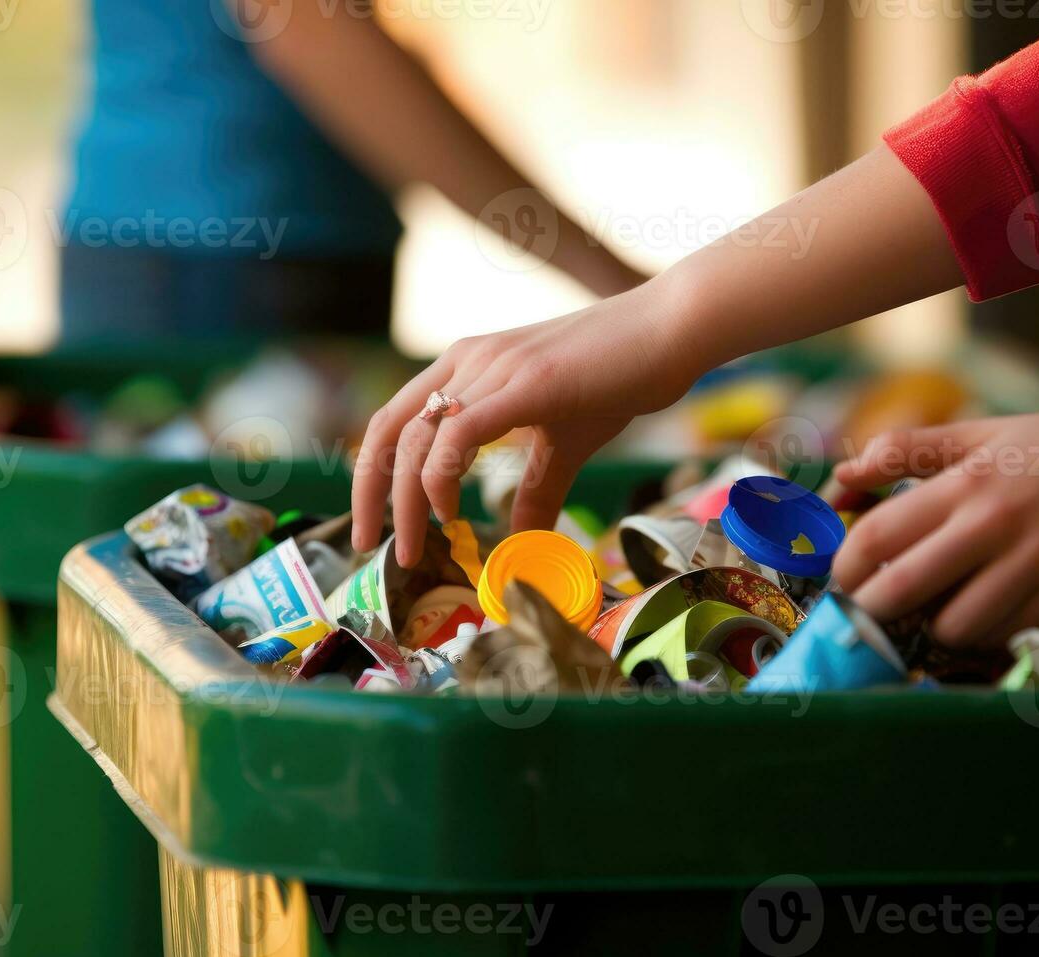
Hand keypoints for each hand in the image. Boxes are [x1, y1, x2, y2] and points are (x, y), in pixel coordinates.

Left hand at [351, 278, 699, 566]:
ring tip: (414, 545)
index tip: (375, 525)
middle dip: (369, 493)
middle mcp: (467, 359)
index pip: (394, 420)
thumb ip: (537, 489)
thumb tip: (524, 537)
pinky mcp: (524, 383)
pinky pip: (459, 433)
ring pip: (418, 437)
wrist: (669, 329)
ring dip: (405, 501)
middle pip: (388, 430)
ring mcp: (493, 367)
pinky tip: (450, 511)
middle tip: (368, 545)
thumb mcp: (567, 443)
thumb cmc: (621, 376)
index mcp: (468, 365)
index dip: (372, 474)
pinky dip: (442, 478)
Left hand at [831, 395, 1038, 647]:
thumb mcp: (978, 436)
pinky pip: (1004, 634)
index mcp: (962, 484)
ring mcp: (1032, 565)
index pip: (874, 539)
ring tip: (938, 611)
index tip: (844, 582)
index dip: (845, 571)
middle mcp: (991, 526)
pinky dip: (985, 632)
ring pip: (952, 626)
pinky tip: (987, 612)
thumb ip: (904, 452)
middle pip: (899, 592)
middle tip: (871, 614)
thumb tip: (842, 478)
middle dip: (872, 612)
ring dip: (934, 628)